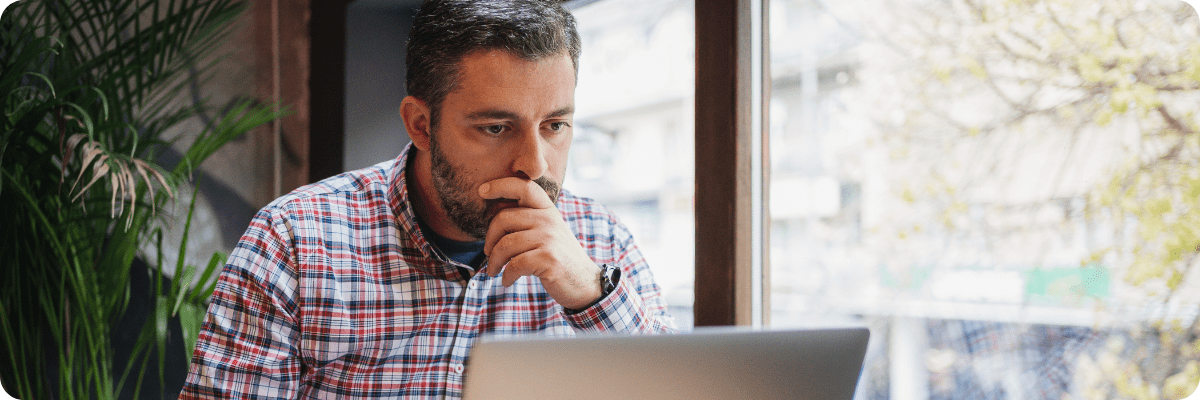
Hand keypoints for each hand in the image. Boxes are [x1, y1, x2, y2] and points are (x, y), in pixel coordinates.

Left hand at [479, 177, 601, 309]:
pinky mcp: (548, 259)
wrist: (585, 283)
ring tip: (493, 271)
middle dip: (489, 239)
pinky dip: (506, 275)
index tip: (482, 191)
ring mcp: (549, 239)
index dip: (501, 185)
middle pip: (504, 218)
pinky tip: (507, 281)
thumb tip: (493, 216)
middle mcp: (549, 220)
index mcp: (548, 210)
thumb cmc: (559, 258)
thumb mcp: (548, 232)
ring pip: (505, 244)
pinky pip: (514, 264)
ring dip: (494, 262)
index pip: (523, 187)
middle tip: (488, 253)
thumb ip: (528, 220)